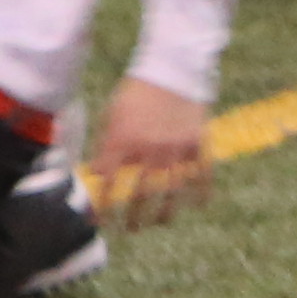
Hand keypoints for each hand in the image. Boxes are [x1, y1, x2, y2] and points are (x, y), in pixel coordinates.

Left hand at [90, 77, 217, 226]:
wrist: (171, 68)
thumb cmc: (135, 93)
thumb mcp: (111, 117)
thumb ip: (105, 147)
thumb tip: (95, 174)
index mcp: (122, 141)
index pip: (107, 184)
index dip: (100, 206)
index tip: (97, 222)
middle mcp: (149, 150)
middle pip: (140, 195)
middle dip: (134, 217)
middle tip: (131, 229)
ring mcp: (176, 150)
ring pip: (171, 193)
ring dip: (164, 212)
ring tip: (160, 223)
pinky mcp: (198, 144)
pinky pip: (201, 176)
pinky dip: (200, 193)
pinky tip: (196, 206)